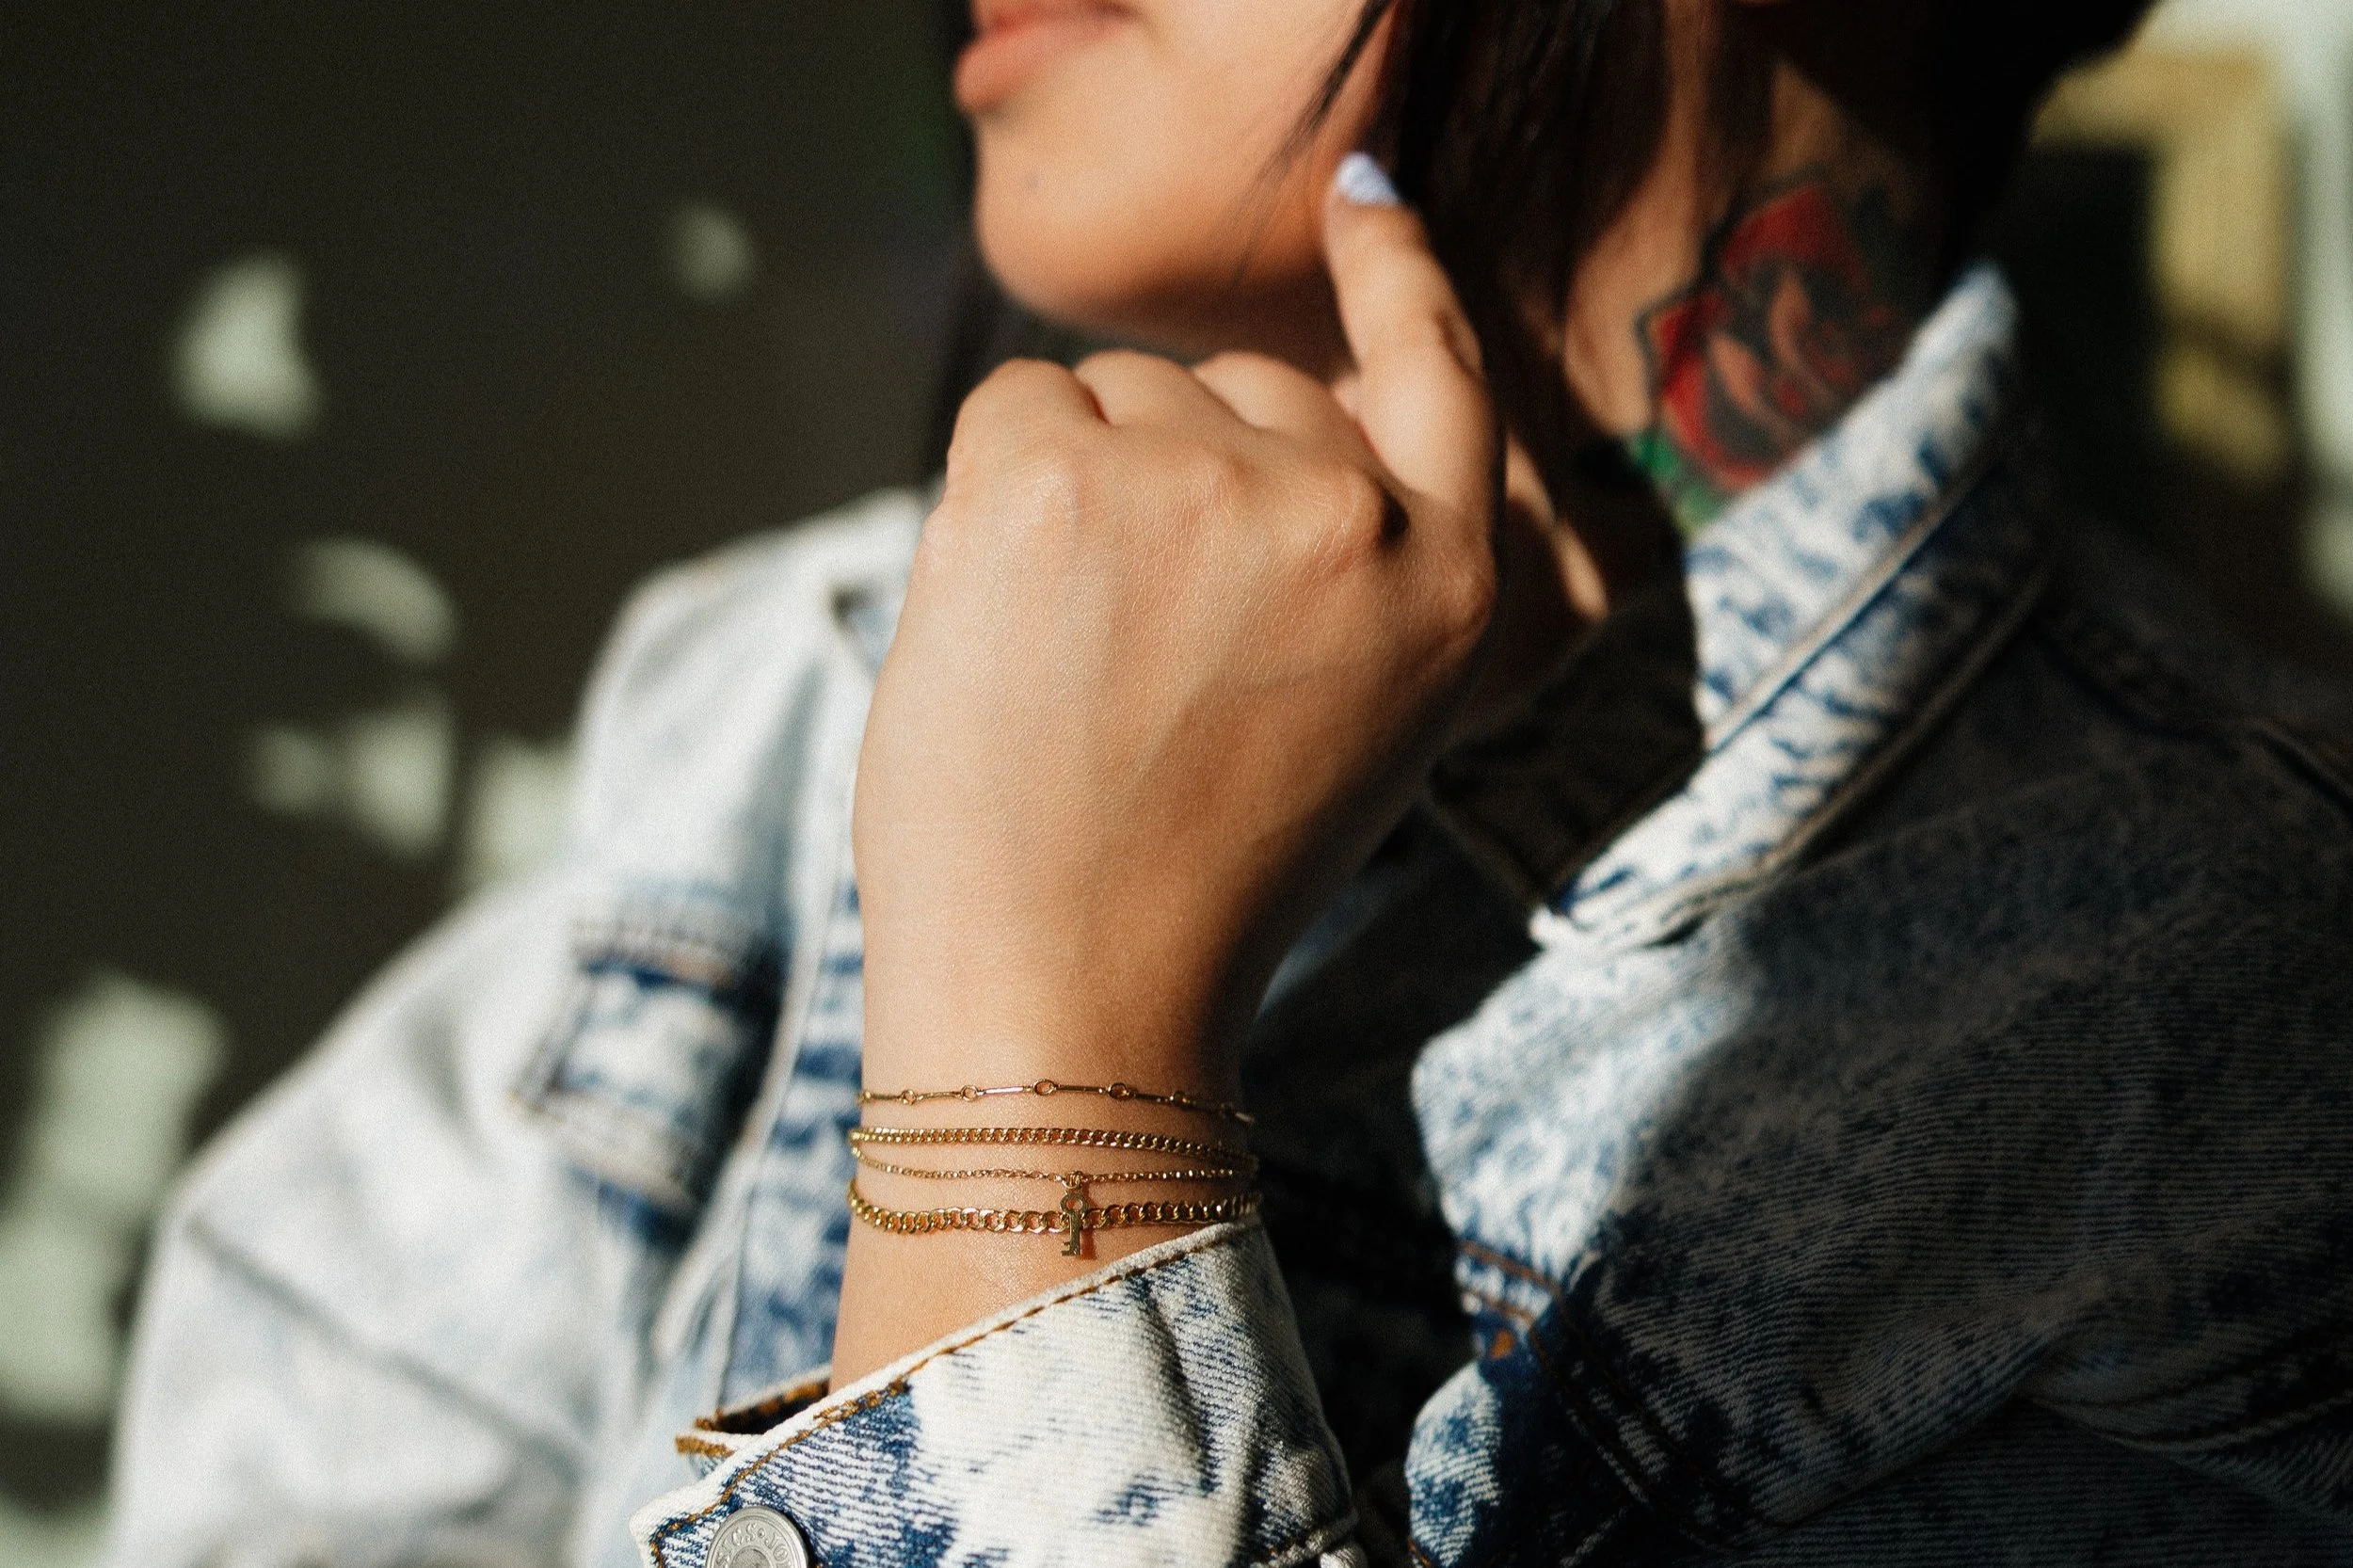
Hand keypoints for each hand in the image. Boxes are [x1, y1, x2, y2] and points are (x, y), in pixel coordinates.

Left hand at [854, 171, 1499, 1099]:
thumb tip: (1257, 411)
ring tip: (1073, 663)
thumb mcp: (1355, 722)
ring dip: (1078, 490)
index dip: (1397, 275)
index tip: (1363, 196)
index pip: (1441, 373)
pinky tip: (1005, 622)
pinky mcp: (1060, 481)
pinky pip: (1013, 406)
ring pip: (1117, 393)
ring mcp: (1207, 488)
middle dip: (1178, 469)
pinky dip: (989, 494)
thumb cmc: (1192, 878)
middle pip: (1243, 386)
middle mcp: (1350, 516)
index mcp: (1448, 588)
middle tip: (1135, 651)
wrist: (1071, 998)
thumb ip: (1350, 565)